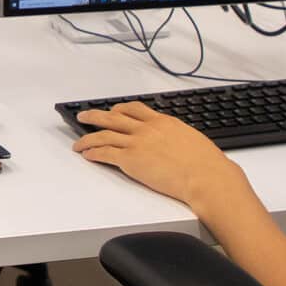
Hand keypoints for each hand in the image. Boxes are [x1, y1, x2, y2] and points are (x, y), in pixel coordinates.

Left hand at [72, 102, 245, 210]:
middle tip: (84, 116)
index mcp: (163, 121)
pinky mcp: (130, 160)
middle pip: (113, 117)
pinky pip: (105, 153)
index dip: (120, 110)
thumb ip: (178, 137)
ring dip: (88, 137)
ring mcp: (137, 143)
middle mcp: (147, 128)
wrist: (206, 176)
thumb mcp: (192, 140)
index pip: (135, 109)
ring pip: (104, 134)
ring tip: (78, 142)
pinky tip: (87, 155)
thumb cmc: (207, 164)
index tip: (113, 111)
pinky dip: (93, 152)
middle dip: (95, 116)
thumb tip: (178, 143)